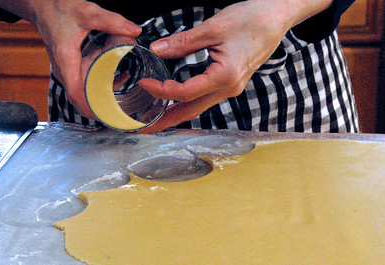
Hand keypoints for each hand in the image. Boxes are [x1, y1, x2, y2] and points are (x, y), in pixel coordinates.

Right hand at [30, 0, 140, 117]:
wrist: (43, 6)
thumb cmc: (60, 9)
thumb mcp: (88, 12)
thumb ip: (112, 21)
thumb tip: (134, 31)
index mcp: (66, 60)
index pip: (75, 94)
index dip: (91, 108)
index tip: (108, 115)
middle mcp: (63, 70)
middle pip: (80, 98)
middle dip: (100, 107)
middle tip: (121, 110)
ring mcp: (65, 71)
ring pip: (82, 92)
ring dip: (101, 96)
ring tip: (123, 94)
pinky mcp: (69, 68)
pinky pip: (83, 84)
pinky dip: (99, 86)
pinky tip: (117, 80)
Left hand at [139, 0, 331, 131]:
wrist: (277, 16)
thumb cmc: (252, 19)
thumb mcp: (213, 27)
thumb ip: (183, 42)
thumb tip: (157, 50)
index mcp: (225, 76)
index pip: (185, 92)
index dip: (161, 90)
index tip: (144, 83)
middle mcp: (229, 88)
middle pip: (191, 110)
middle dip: (166, 120)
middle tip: (144, 128)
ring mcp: (231, 88)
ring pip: (198, 107)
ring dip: (176, 113)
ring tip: (155, 117)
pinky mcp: (231, 82)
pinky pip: (206, 98)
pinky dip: (188, 102)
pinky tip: (176, 101)